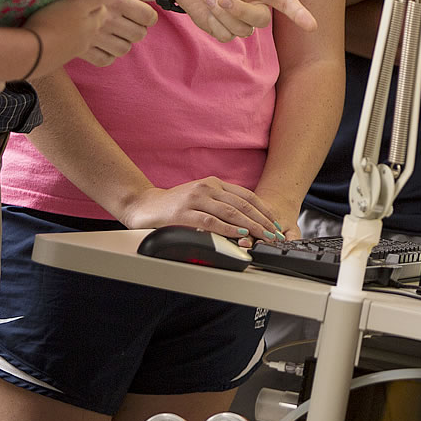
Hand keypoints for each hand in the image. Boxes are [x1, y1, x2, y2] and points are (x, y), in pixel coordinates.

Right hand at [79, 0, 157, 67]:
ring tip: (111, 33)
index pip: (148, 16)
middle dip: (136, 30)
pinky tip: (99, 45)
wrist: (29, 13)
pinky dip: (106, 55)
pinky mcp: (82, 52)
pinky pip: (105, 60)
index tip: (140, 14)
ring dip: (121, 43)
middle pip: (139, 34)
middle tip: (125, 23)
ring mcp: (94, 39)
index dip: (148, 17)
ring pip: (124, 49)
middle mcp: (107, 21)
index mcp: (114, 2)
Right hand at [120, 176, 291, 243]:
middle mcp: (208, 187)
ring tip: (263, 237)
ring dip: (250, 227)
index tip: (276, 224)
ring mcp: (196, 198)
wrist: (144, 205)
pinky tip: (239, 235)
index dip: (264, 210)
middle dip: (262, 221)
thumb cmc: (174, 206)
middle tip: (274, 234)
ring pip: (230, 212)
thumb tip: (247, 223)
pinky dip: (228, 229)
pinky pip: (211, 221)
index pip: (247, 196)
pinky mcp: (184, 212)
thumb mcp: (201, 199)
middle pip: (243, 205)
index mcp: (215, 183)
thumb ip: (221, 206)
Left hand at [175, 0, 316, 40]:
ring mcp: (241, 20)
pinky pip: (225, 36)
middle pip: (261, 20)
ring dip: (222, 16)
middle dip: (240, 12)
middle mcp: (256, 6)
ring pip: (242, 31)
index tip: (311, 26)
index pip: (286, 2)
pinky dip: (213, 23)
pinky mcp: (225, 30)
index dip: (299, 14)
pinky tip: (207, 8)